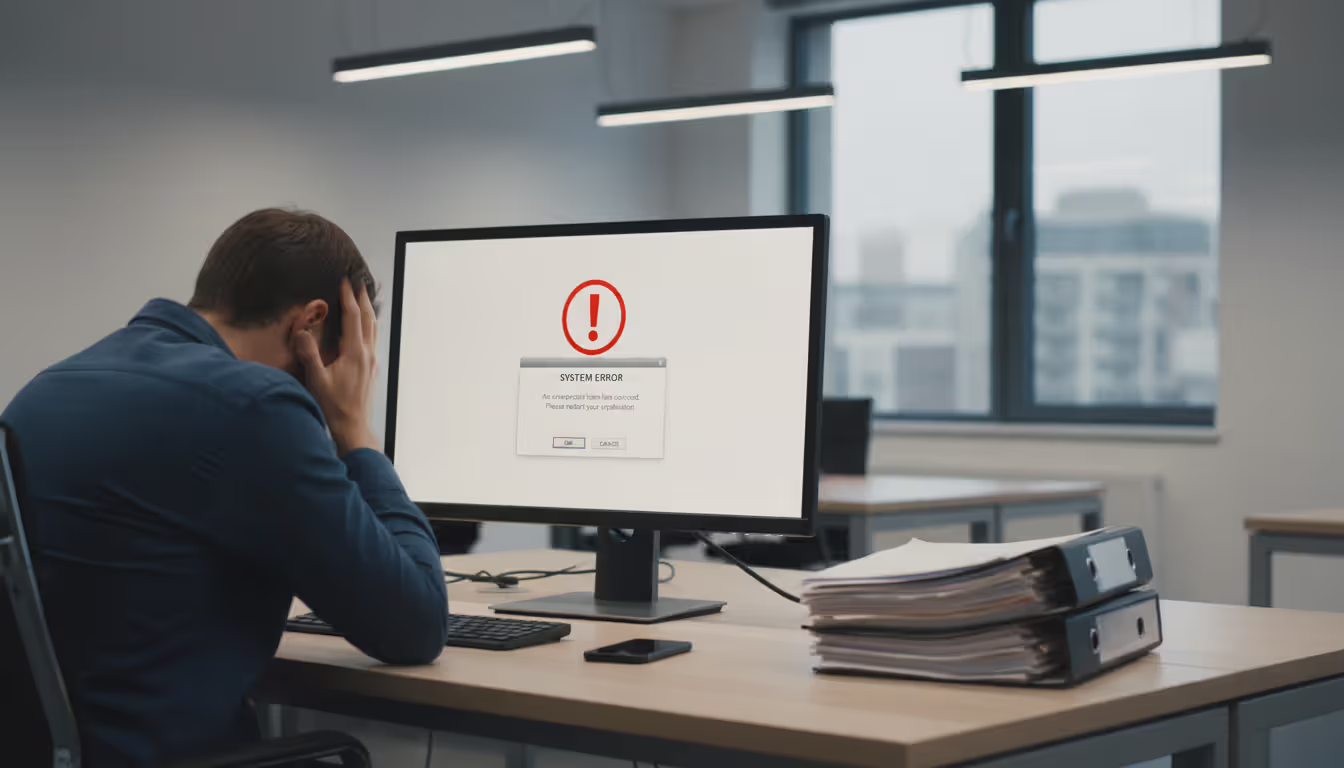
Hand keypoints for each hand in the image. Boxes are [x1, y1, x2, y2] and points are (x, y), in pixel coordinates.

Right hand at [295, 279, 381, 455]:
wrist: (353, 427)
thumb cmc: (335, 407)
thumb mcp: (317, 379)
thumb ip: (309, 354)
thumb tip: (302, 332)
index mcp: (355, 353)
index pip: (353, 317)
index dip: (349, 297)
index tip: (346, 282)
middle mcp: (367, 355)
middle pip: (369, 319)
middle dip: (363, 299)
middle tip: (359, 283)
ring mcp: (372, 362)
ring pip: (374, 329)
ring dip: (369, 312)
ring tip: (364, 300)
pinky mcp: (372, 369)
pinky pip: (373, 340)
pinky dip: (369, 327)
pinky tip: (363, 328)